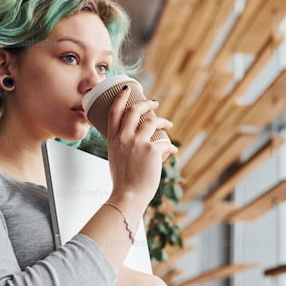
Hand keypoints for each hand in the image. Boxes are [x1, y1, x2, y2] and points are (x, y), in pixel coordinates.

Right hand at [104, 88, 177, 213]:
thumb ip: (121, 147)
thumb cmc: (123, 182)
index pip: (114, 111)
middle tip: (154, 103)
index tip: (126, 89)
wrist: (128, 196)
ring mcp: (138, 142)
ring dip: (163, 121)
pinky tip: (173, 151)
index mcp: (113, 139)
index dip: (120, 97)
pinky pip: (165, 143)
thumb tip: (133, 143)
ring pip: (153, 121)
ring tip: (168, 125)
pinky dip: (171, 147)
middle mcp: (124, 137)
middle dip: (146, 103)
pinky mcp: (152, 150)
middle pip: (134, 109)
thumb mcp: (115, 158)